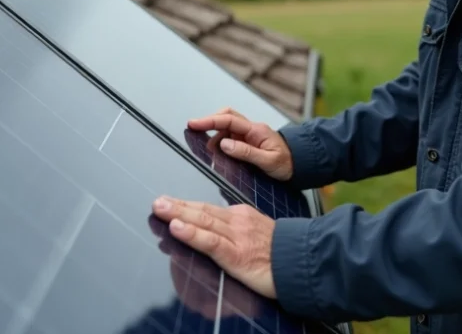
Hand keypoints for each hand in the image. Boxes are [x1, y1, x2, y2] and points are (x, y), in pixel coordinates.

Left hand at [152, 195, 276, 299]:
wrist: (304, 261)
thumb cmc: (283, 253)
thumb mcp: (259, 234)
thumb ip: (239, 232)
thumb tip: (219, 234)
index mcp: (241, 216)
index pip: (208, 209)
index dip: (187, 206)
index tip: (170, 203)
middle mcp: (236, 222)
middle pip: (202, 211)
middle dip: (178, 205)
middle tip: (158, 201)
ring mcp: (236, 236)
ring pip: (202, 221)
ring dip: (178, 213)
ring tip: (160, 208)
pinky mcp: (236, 254)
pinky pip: (210, 241)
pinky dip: (191, 233)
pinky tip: (176, 228)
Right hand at [187, 108, 293, 180]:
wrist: (301, 164)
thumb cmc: (287, 163)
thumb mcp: (268, 161)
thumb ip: (246, 153)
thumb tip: (224, 144)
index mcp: (256, 131)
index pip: (229, 121)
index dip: (209, 121)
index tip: (193, 123)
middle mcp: (251, 129)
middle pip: (226, 117)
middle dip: (210, 122)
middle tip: (194, 129)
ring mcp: (250, 135)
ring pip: (227, 128)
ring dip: (215, 136)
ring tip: (208, 152)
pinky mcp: (249, 142)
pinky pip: (231, 138)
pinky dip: (221, 144)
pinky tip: (219, 155)